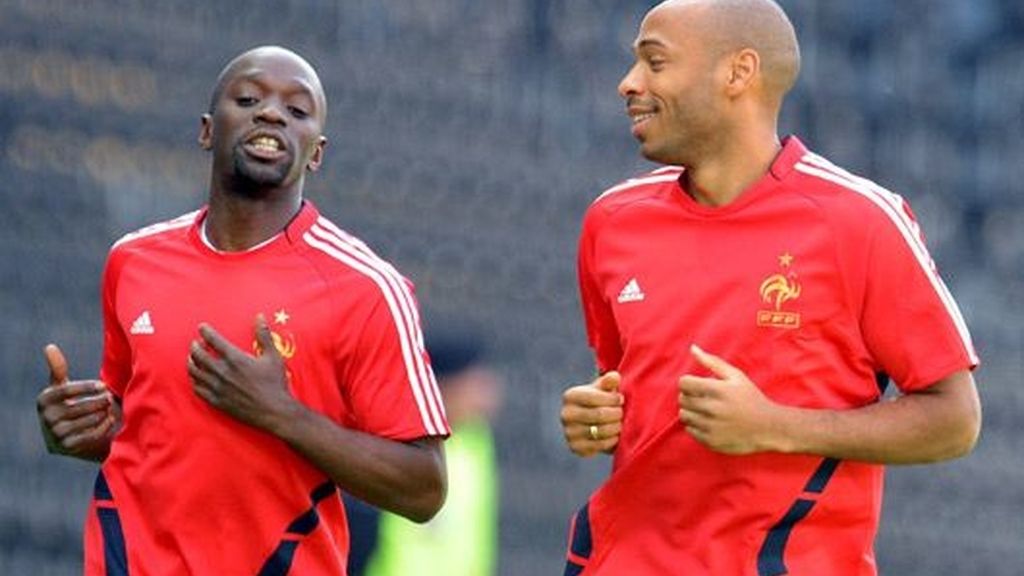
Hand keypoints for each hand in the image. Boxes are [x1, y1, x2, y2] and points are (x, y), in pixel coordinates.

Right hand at [36, 344, 116, 457]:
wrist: (66, 436)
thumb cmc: (66, 404)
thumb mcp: (60, 387)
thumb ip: (57, 368)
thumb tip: (49, 346)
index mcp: (44, 400)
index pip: (66, 390)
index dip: (86, 387)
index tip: (103, 385)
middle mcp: (46, 418)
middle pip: (79, 406)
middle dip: (99, 402)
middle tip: (110, 398)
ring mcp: (55, 434)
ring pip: (87, 421)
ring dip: (103, 413)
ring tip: (109, 408)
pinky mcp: (67, 446)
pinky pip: (90, 435)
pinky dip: (103, 427)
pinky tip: (109, 419)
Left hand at [188, 315, 299, 431]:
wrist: (274, 410)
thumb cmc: (275, 383)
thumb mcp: (273, 356)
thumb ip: (264, 335)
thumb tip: (259, 317)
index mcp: (235, 358)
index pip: (213, 340)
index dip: (205, 331)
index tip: (202, 327)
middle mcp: (222, 371)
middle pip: (198, 355)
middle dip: (195, 346)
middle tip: (196, 343)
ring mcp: (217, 387)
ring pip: (195, 372)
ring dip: (191, 362)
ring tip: (193, 358)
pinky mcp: (216, 401)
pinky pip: (197, 389)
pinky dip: (194, 381)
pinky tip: (197, 378)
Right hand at [560, 371, 623, 456]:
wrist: (591, 422)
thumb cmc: (600, 400)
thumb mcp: (604, 388)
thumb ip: (610, 381)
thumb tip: (614, 377)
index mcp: (570, 396)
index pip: (595, 397)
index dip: (613, 399)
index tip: (621, 399)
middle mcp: (566, 415)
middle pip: (599, 415)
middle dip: (616, 414)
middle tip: (622, 413)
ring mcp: (569, 432)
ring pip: (601, 431)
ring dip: (616, 427)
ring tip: (620, 423)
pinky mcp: (575, 448)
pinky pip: (599, 446)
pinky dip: (611, 441)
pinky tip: (615, 435)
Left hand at [678, 344, 782, 454]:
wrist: (768, 427)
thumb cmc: (751, 398)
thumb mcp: (736, 376)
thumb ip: (712, 362)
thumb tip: (692, 348)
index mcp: (718, 390)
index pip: (684, 383)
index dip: (689, 383)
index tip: (698, 386)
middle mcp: (712, 409)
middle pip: (682, 399)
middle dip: (690, 396)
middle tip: (705, 399)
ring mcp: (711, 426)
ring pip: (683, 415)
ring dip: (691, 411)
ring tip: (706, 411)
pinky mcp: (710, 441)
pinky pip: (689, 430)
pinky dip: (696, 425)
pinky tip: (710, 423)